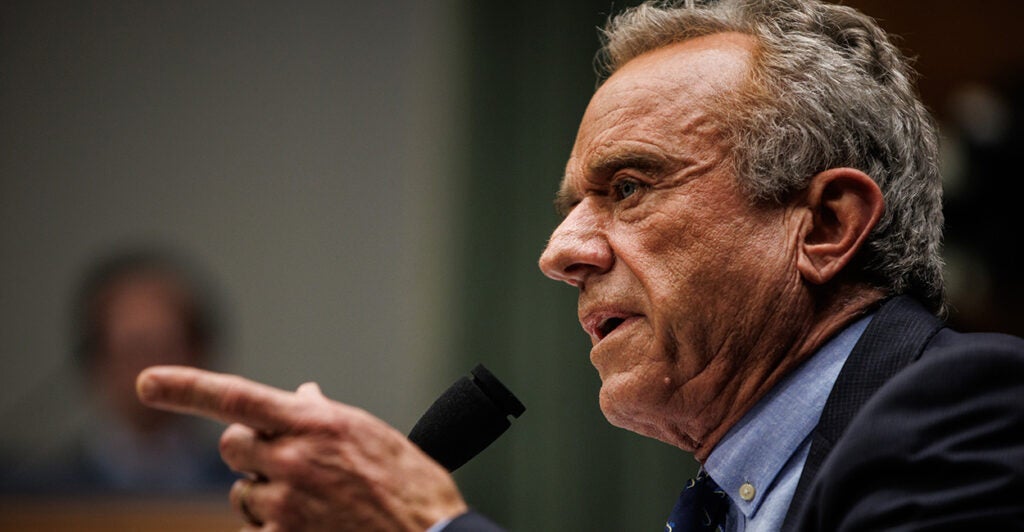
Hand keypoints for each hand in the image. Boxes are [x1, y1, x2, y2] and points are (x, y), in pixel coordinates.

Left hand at [136, 366, 467, 530]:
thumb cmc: (408, 484)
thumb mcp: (369, 434)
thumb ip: (323, 414)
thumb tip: (299, 394)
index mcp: (315, 423)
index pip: (236, 396)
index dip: (185, 387)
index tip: (146, 383)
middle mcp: (293, 460)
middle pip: (232, 445)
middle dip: (250, 450)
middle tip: (282, 459)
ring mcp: (285, 505)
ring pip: (241, 492)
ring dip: (264, 493)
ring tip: (312, 503)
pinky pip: (253, 531)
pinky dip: (272, 528)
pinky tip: (311, 526)